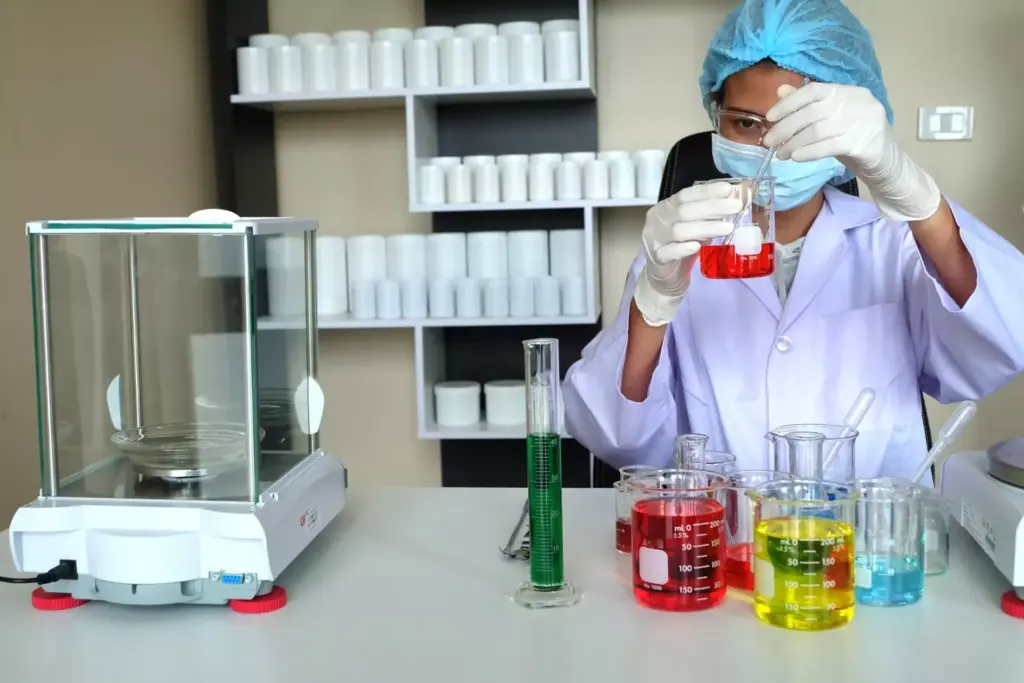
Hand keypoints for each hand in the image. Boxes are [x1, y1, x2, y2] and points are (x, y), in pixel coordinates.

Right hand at [634, 182, 738, 325]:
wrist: (664, 277)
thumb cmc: (682, 247)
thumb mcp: (696, 228)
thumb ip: (709, 216)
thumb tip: (733, 201)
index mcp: (667, 207)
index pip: (686, 195)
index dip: (707, 191)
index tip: (729, 189)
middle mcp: (658, 220)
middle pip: (684, 211)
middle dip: (712, 207)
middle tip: (736, 206)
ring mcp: (655, 239)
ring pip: (679, 231)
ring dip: (705, 228)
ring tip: (728, 227)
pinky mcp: (656, 258)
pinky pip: (668, 252)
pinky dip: (682, 249)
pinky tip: (697, 247)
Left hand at [763, 83, 940, 221]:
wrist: (886, 164)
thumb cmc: (854, 139)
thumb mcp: (830, 120)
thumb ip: (808, 106)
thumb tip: (780, 92)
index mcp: (850, 91)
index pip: (814, 90)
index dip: (789, 103)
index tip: (769, 117)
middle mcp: (859, 102)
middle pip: (813, 112)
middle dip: (786, 128)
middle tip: (768, 142)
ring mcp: (865, 122)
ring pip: (818, 131)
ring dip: (794, 143)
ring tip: (780, 154)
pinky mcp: (866, 143)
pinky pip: (829, 146)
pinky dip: (809, 152)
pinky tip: (796, 157)